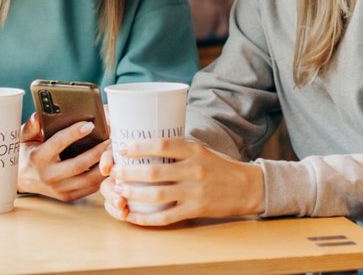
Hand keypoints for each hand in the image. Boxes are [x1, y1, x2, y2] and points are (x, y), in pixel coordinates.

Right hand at [18, 113, 108, 200]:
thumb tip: (37, 115)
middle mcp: (48, 176)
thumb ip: (31, 126)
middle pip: (78, 164)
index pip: (58, 144)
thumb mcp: (24, 137)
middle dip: (98, 152)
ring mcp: (59, 189)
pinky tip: (110, 165)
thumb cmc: (26, 153)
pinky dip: (101, 177)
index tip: (90, 124)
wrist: (21, 179)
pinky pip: (89, 188)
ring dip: (104, 166)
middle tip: (111, 139)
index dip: (74, 133)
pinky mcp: (67, 196)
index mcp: (38, 158)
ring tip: (114, 152)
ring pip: (87, 179)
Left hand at [100, 138, 263, 225]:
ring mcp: (195, 192)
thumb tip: (145, 145)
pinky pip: (167, 217)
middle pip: (154, 172)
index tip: (122, 148)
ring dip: (134, 193)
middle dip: (129, 172)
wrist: (247, 186)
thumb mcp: (200, 150)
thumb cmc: (219, 166)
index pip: (162, 145)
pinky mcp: (196, 210)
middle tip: (115, 171)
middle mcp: (194, 170)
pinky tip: (133, 215)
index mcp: (194, 150)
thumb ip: (177, 149)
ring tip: (119, 189)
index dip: (139, 146)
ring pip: (157, 195)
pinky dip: (147, 218)